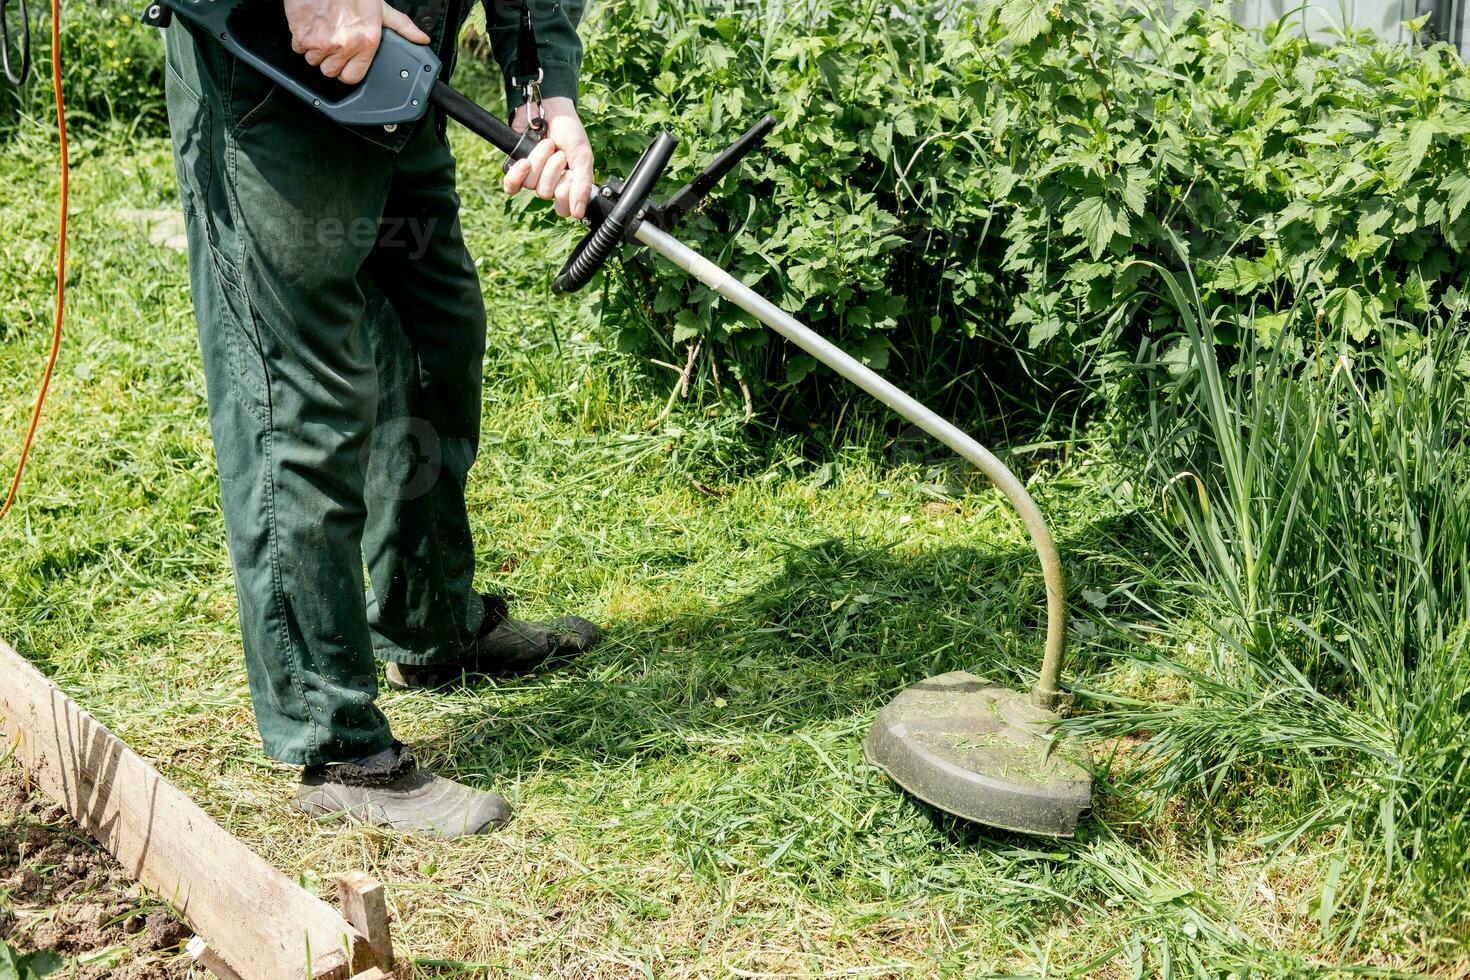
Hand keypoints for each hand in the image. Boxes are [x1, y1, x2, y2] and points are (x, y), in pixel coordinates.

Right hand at [284, 0, 429, 85]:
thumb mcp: (381, 8)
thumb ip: (402, 26)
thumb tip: (422, 39)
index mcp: (366, 42)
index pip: (353, 77)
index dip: (347, 70)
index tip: (344, 62)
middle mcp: (345, 45)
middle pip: (330, 71)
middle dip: (329, 59)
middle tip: (332, 39)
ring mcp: (322, 42)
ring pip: (313, 60)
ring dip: (314, 48)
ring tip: (322, 28)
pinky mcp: (302, 35)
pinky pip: (298, 48)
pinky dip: (300, 38)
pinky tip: (310, 24)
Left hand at [503, 97, 594, 220]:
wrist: (549, 108)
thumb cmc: (570, 132)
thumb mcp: (583, 157)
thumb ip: (583, 186)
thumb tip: (579, 213)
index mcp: (568, 186)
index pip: (563, 208)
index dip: (565, 193)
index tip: (571, 174)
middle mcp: (550, 184)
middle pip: (545, 194)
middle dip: (553, 168)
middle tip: (559, 153)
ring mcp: (532, 177)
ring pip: (531, 184)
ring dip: (540, 159)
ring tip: (547, 144)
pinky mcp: (516, 168)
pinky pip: (511, 186)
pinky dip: (517, 174)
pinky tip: (525, 162)